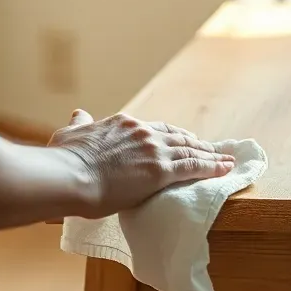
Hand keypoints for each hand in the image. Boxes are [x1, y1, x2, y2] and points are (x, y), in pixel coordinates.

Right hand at [49, 110, 234, 217]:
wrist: (69, 176)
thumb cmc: (64, 161)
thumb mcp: (69, 134)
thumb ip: (79, 124)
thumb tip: (79, 114)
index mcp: (122, 124)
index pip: (154, 128)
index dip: (170, 134)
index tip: (180, 139)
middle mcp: (142, 132)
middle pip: (176, 136)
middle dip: (194, 143)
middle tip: (208, 149)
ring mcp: (153, 150)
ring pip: (189, 150)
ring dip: (209, 154)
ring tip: (224, 159)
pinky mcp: (161, 171)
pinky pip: (194, 167)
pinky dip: (213, 166)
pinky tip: (226, 168)